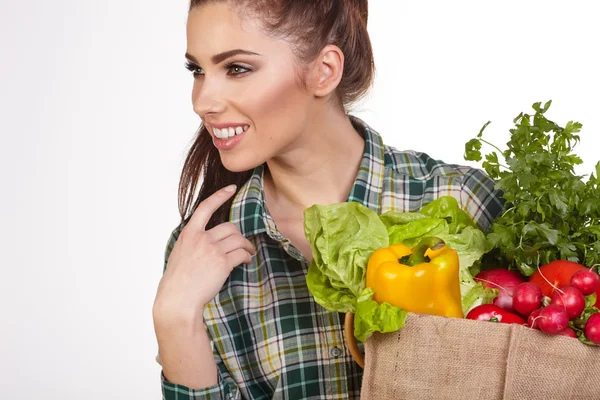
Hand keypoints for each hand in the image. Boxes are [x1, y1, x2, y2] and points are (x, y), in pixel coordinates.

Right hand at [153, 185, 255, 325]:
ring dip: (246, 246)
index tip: (231, 188)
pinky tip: (245, 261)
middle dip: (239, 236)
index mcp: (189, 234)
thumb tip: (208, 239)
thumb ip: (193, 242)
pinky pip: (241, 254)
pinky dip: (246, 257)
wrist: (178, 299)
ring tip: (248, 254)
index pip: (205, 208)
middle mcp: (201, 238)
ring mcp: (212, 250)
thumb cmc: (178, 281)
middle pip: (230, 227)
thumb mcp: (180, 254)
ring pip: (238, 240)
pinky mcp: (222, 263)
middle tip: (243, 245)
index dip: (220, 196)